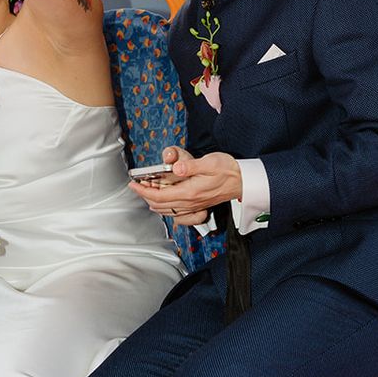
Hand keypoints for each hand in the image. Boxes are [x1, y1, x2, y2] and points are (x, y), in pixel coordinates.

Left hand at [128, 146, 242, 225]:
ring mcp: (195, 206)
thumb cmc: (228, 170)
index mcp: (190, 192)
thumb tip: (176, 169)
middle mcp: (191, 202)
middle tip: (137, 186)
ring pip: (168, 211)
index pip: (160, 196)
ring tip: (146, 192)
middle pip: (161, 206)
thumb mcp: (210, 162)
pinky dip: (167, 210)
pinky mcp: (199, 206)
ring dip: (154, 203)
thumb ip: (191, 166)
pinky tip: (165, 204)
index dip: (144, 191)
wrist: (244, 181)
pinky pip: (179, 214)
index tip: (133, 184)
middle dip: (146, 196)